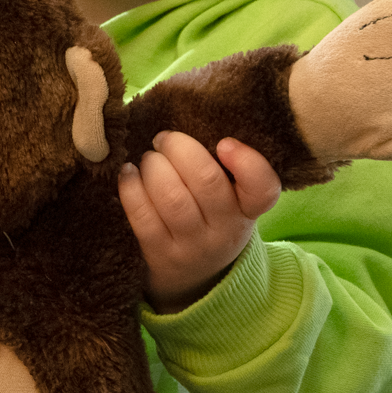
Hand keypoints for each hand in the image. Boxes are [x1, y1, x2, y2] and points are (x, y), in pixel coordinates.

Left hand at [119, 133, 280, 313]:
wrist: (193, 280)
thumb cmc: (209, 219)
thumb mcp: (230, 199)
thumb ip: (223, 167)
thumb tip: (189, 112)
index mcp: (248, 209)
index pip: (263, 189)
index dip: (247, 162)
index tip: (224, 143)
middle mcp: (225, 230)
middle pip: (207, 182)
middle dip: (180, 149)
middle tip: (164, 139)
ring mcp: (193, 246)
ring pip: (173, 199)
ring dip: (154, 167)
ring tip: (148, 158)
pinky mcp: (160, 255)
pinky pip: (143, 217)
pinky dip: (131, 188)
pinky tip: (128, 173)